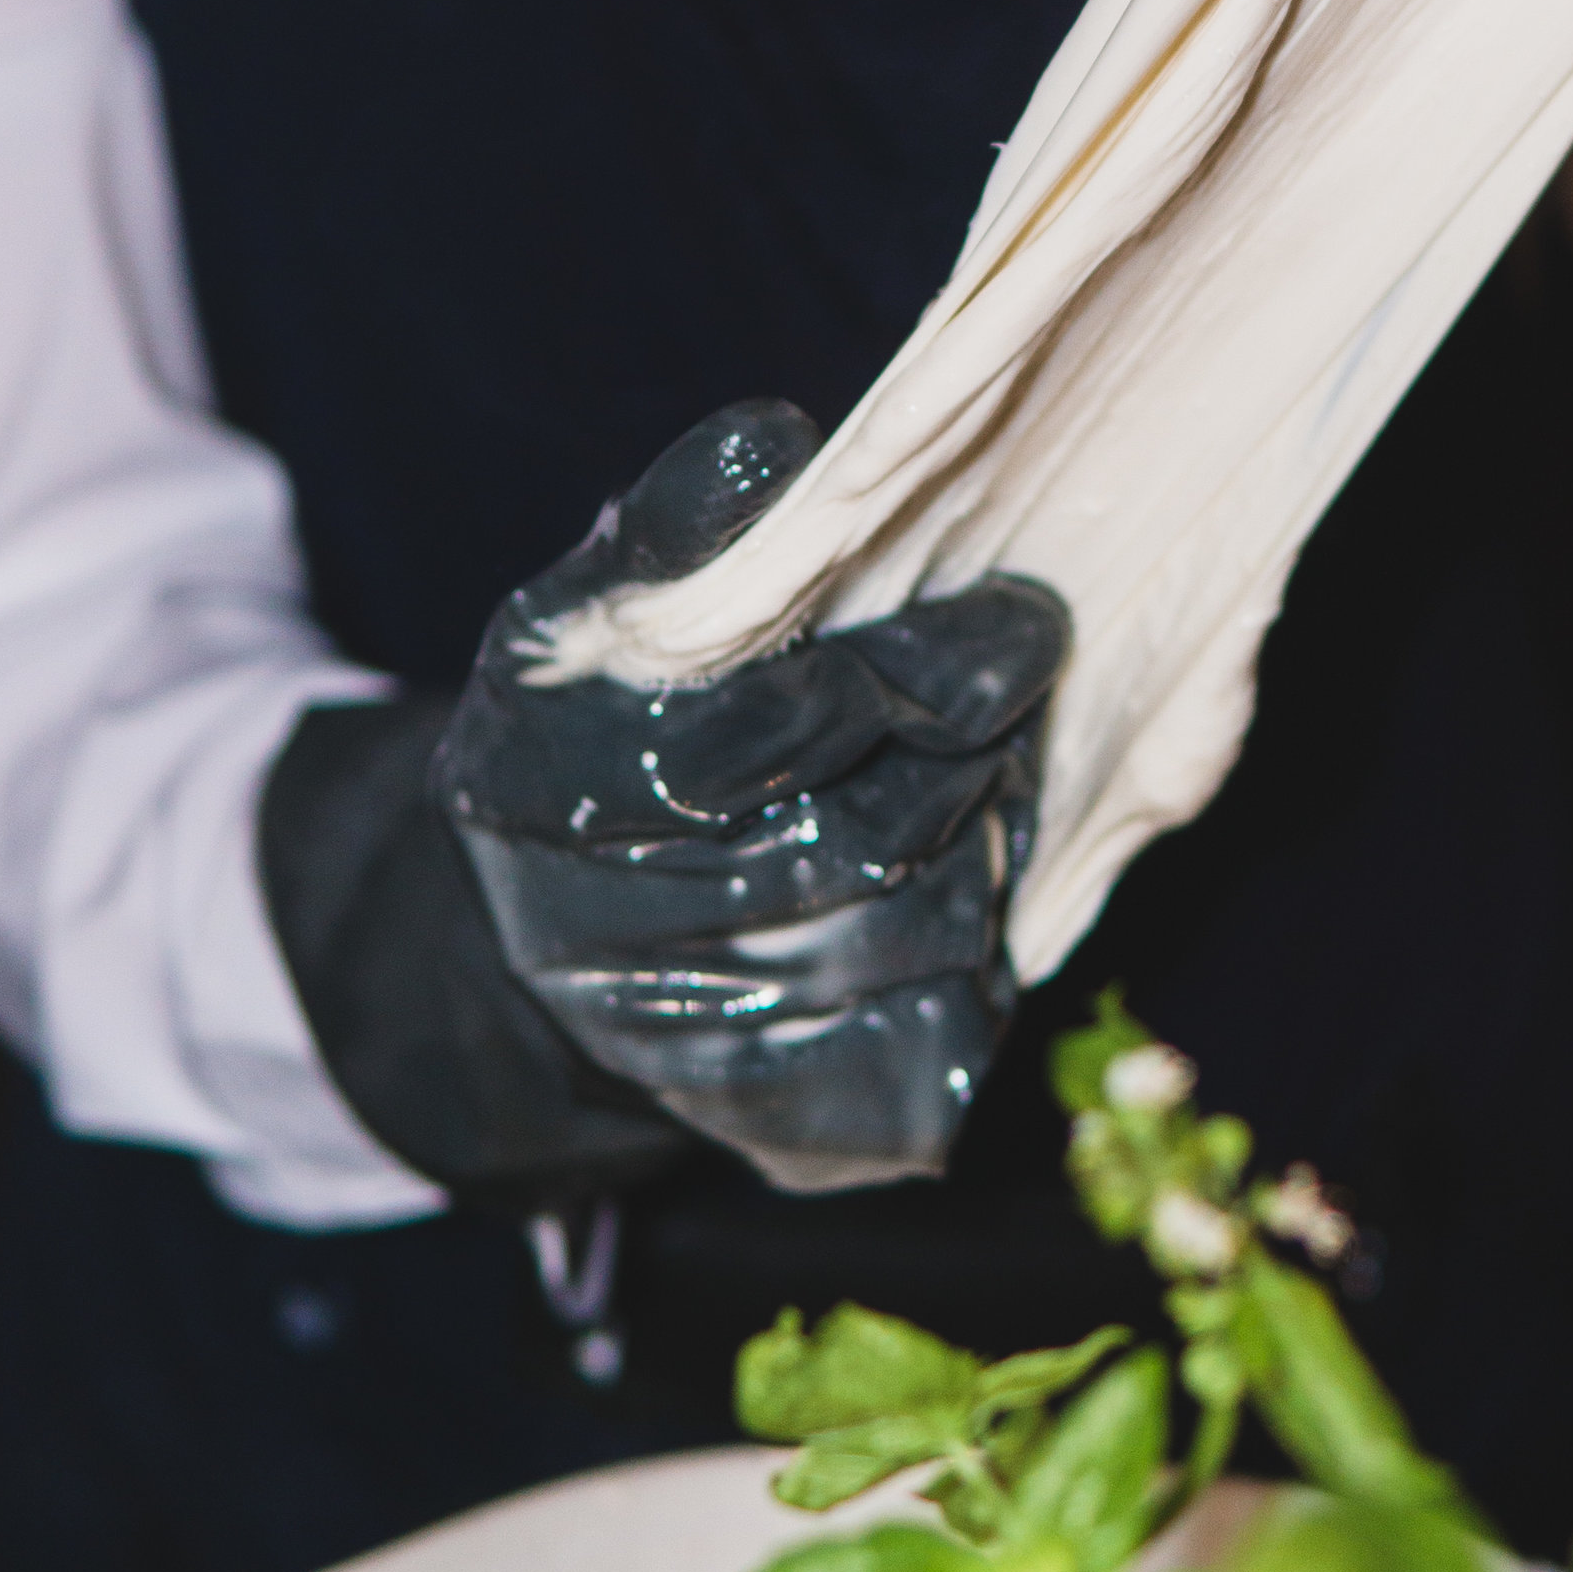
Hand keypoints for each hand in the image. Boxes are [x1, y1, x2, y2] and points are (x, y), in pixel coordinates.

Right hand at [263, 405, 1066, 1207]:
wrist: (549, 939)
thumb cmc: (602, 726)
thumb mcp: (599, 607)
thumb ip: (676, 525)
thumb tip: (775, 445)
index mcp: (543, 781)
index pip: (765, 735)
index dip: (904, 677)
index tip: (1015, 612)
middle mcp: (598, 933)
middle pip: (857, 844)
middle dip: (968, 739)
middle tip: (1029, 651)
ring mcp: (687, 1047)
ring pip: (915, 942)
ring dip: (986, 839)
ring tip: (1000, 761)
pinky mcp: (776, 1126)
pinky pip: (932, 1044)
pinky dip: (980, 961)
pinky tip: (972, 885)